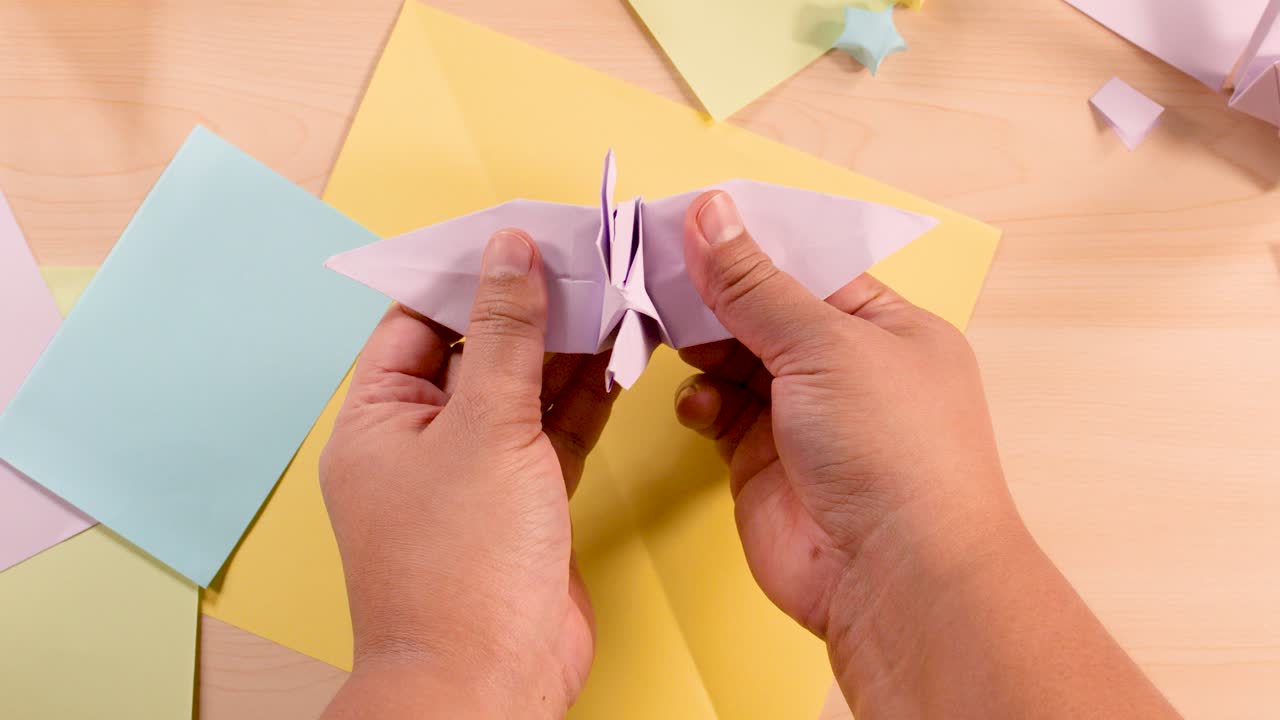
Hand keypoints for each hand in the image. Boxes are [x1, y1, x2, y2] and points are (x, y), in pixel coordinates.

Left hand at [319, 230, 616, 718]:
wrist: (492, 680)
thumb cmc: (461, 568)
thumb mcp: (486, 427)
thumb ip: (506, 334)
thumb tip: (508, 250)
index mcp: (379, 420)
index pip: (418, 321)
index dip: (468, 274)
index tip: (520, 235)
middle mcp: (421, 443)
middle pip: (478, 351)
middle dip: (529, 308)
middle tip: (584, 260)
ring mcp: (475, 474)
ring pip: (522, 391)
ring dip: (565, 351)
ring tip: (613, 296)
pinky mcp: (523, 502)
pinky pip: (552, 433)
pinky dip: (583, 398)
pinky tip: (618, 358)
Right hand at [674, 191, 1022, 701]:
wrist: (895, 577)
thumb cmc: (894, 453)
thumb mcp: (824, 344)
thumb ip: (755, 283)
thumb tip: (710, 213)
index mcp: (884, 325)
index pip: (807, 264)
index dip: (749, 240)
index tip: (687, 219)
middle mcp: (844, 367)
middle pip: (762, 309)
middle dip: (712, 293)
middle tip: (655, 271)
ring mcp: (802, 416)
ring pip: (733, 359)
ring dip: (699, 344)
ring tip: (664, 329)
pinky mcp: (761, 461)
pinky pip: (717, 411)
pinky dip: (699, 401)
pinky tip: (697, 403)